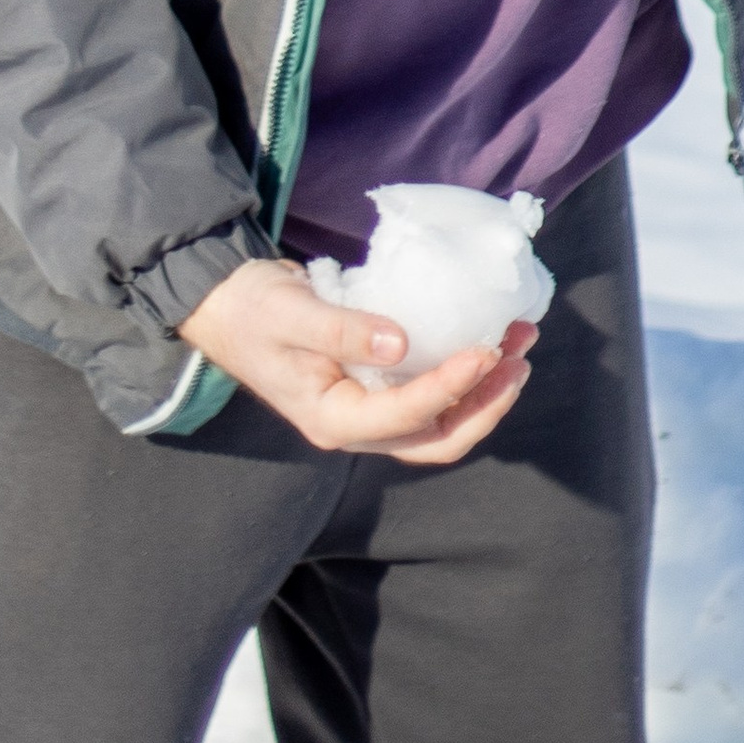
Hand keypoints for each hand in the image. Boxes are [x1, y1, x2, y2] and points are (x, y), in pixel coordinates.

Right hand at [178, 257, 536, 464]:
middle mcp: (356, 426)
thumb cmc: (251, 309)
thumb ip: (342, 329)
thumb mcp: (290, 312)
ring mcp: (367, 409)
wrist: (223, 304)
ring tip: (519, 345)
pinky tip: (487, 341)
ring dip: (484, 391)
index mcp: (332, 419)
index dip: (452, 386)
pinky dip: (465, 375)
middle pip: (436, 438)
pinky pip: (430, 395)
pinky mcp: (375, 386)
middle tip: (520, 357)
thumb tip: (401, 343)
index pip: (407, 416)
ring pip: (440, 423)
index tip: (486, 348)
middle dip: (486, 403)